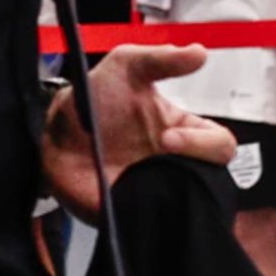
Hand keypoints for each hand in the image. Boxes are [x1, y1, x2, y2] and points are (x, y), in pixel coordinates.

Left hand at [45, 42, 235, 217]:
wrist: (54, 134)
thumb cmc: (94, 101)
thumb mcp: (127, 66)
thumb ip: (162, 59)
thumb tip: (200, 52)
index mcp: (183, 132)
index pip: (220, 145)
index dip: (206, 144)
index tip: (169, 135)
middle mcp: (176, 164)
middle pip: (213, 178)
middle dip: (193, 163)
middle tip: (161, 148)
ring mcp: (158, 190)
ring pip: (192, 203)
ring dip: (174, 188)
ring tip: (142, 173)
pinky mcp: (136, 213)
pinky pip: (158, 223)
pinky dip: (150, 211)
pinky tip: (128, 193)